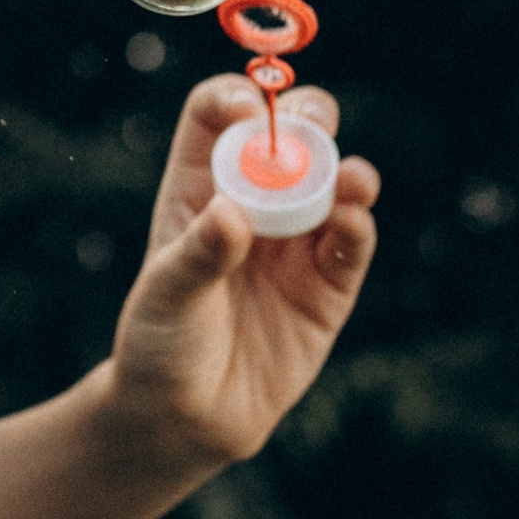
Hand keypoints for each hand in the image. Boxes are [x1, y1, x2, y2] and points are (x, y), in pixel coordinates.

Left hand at [103, 74, 379, 477]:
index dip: (233, 99)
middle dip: (305, 120)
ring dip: (344, 172)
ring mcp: (294, 244)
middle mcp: (252, 204)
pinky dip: (358, 227)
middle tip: (313, 122)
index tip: (246, 106)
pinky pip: (350, 247)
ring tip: (350, 177)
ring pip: (329, 186)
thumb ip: (197, 256)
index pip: (217, 119)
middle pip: (286, 137)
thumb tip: (230, 216)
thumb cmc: (161, 344)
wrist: (186, 419)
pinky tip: (353, 220)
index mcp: (198, 188)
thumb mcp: (165, 295)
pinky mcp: (327, 288)